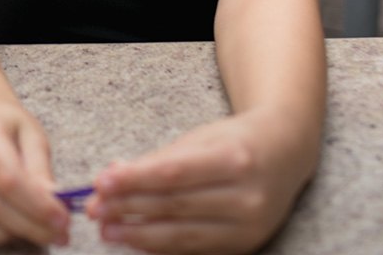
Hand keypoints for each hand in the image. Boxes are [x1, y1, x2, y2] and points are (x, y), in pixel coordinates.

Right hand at [0, 102, 69, 246]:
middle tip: (57, 234)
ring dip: (4, 234)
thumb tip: (51, 202)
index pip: (7, 178)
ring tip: (28, 228)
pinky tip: (3, 228)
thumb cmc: (7, 130)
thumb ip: (41, 169)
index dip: (37, 206)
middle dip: (30, 226)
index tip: (62, 220)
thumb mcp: (32, 135)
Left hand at [85, 109, 314, 253]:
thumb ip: (157, 160)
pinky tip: (136, 240)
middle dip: (128, 208)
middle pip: (174, 206)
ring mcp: (249, 226)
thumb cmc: (235, 140)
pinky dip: (161, 246)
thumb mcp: (200, 138)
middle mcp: (246, 196)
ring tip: (107, 230)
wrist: (287, 153)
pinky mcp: (246, 245)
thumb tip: (112, 177)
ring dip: (138, 234)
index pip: (172, 174)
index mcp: (234, 159)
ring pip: (182, 234)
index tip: (100, 183)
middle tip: (95, 209)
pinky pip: (195, 249)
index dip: (133, 181)